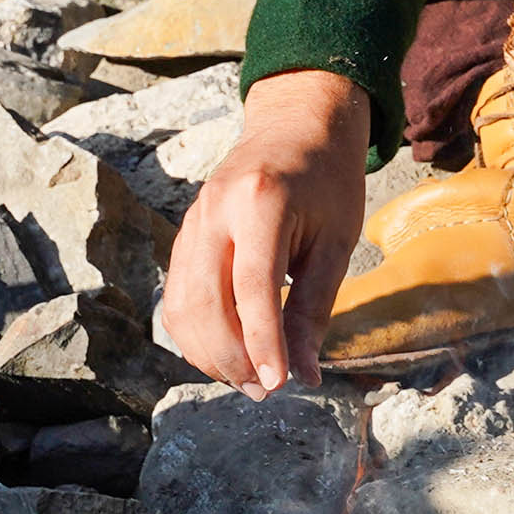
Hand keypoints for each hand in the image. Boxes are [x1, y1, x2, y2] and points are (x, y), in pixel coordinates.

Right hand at [159, 68, 369, 396]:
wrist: (297, 124)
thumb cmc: (327, 179)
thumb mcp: (336, 239)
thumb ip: (314, 306)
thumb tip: (303, 375)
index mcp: (261, 200)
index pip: (252, 286)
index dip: (264, 343)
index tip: (281, 385)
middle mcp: (216, 208)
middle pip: (206, 302)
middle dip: (233, 358)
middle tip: (267, 389)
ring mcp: (193, 218)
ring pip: (182, 305)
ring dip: (210, 353)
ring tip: (249, 377)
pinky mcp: (184, 232)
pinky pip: (177, 295)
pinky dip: (196, 333)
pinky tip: (227, 351)